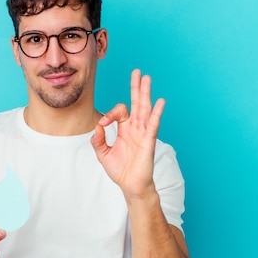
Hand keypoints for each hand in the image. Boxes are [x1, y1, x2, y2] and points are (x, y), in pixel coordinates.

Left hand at [91, 69, 164, 196]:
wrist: (131, 185)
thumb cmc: (120, 170)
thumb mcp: (103, 154)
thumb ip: (98, 140)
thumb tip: (98, 127)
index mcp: (125, 128)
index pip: (120, 111)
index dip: (110, 114)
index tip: (103, 125)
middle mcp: (136, 127)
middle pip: (137, 103)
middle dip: (136, 87)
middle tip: (138, 72)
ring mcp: (143, 133)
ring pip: (145, 109)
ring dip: (145, 93)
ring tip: (147, 78)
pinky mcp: (149, 141)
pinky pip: (153, 124)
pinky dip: (156, 113)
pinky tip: (160, 102)